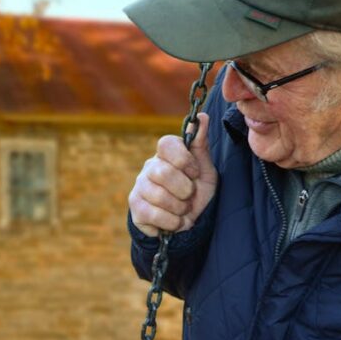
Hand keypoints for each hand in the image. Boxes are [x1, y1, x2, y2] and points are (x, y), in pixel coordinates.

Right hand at [128, 112, 216, 236]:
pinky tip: (175, 221)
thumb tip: (202, 116)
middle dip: (184, 190)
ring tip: (183, 210)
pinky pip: (153, 214)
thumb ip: (201, 144)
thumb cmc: (196, 192)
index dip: (184, 160)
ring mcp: (140, 186)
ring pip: (158, 196)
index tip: (195, 173)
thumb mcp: (205, 170)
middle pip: (163, 172)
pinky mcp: (135, 207)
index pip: (166, 143)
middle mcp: (149, 167)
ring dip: (180, 208)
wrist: (188, 223)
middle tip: (189, 196)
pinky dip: (172, 222)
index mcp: (166, 154)